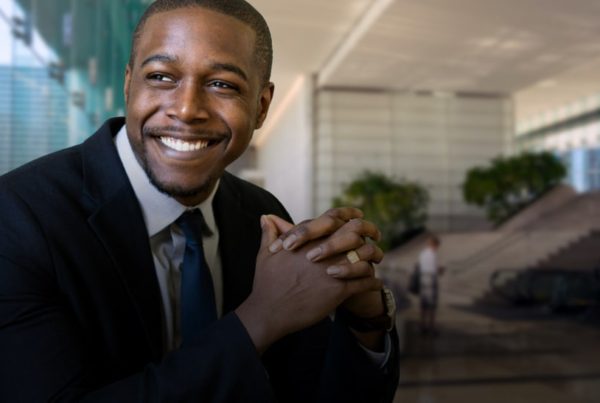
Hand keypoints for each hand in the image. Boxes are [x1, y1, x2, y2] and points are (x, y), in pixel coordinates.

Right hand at [235, 214, 381, 353]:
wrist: (269, 313)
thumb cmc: (266, 284)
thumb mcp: (265, 255)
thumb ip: (270, 234)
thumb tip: (266, 217)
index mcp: (308, 241)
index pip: (333, 219)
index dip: (348, 214)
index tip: (358, 215)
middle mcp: (322, 252)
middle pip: (354, 233)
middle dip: (368, 231)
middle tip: (376, 235)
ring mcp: (332, 271)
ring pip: (364, 257)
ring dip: (373, 257)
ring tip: (377, 260)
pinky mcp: (338, 292)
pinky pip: (364, 283)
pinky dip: (373, 282)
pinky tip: (376, 283)